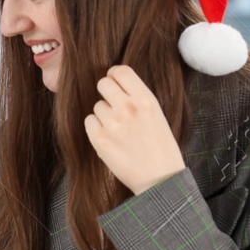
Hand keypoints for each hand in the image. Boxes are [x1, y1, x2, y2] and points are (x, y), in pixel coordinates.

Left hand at [84, 65, 185, 195]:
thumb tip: (116, 83)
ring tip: (119, 130)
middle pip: (103, 83)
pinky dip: (96, 128)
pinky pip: (89, 121)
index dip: (114, 75)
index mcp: (146, 100)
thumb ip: (137, 98)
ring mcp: (112, 123)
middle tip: (114, 105)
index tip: (115, 82)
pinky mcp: (99, 138)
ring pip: (96, 106)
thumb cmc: (160, 146)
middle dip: (106, 93)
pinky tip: (110, 138)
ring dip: (104, 115)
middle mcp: (128, 108)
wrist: (159, 178)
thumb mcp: (156, 115)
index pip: (121, 71)